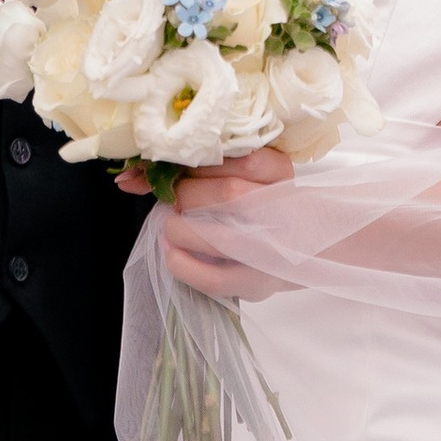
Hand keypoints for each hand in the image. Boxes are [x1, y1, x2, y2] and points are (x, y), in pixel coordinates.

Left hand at [121, 140, 293, 300]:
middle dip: (187, 195)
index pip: (239, 158)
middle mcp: (281, 208)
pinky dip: (183, 265)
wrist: (310, 245)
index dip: (195, 162)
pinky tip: (171, 253)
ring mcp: (271, 249)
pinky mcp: (256, 282)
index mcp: (279, 171)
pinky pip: (212, 278)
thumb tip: (130, 176)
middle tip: (175, 199)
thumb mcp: (251, 172)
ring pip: (218, 235)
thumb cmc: (268, 202)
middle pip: (228, 192)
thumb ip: (206, 164)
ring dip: (181, 228)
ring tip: (173, 226)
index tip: (172, 166)